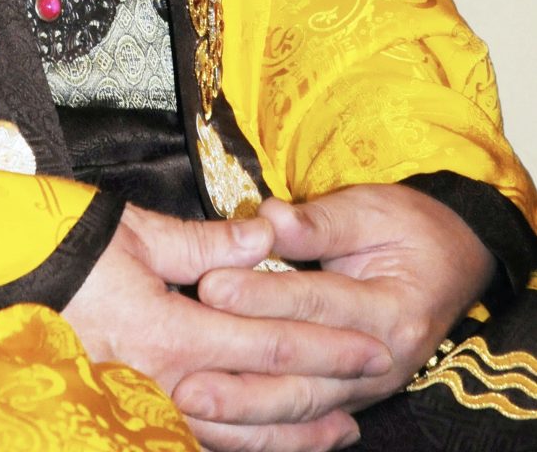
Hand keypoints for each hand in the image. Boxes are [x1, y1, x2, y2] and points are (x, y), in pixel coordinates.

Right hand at [63, 204, 390, 451]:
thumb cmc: (66, 242)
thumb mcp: (139, 230)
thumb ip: (209, 243)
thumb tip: (267, 237)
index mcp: (170, 332)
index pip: (268, 345)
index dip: (325, 345)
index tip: (371, 341)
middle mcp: (162, 382)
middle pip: (262, 400)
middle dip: (324, 392)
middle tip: (373, 383)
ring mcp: (143, 405)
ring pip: (234, 434)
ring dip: (291, 433)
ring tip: (337, 429)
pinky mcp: (128, 411)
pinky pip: (198, 439)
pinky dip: (242, 443)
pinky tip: (269, 440)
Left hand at [175, 183, 494, 448]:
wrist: (452, 261)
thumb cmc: (406, 227)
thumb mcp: (370, 209)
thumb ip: (319, 220)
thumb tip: (267, 217)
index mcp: (390, 309)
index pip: (317, 303)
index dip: (262, 295)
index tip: (210, 286)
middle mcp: (381, 361)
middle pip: (306, 377)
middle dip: (242, 382)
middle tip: (186, 379)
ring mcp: (366, 388)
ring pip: (301, 408)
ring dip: (244, 412)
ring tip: (192, 405)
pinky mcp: (348, 396)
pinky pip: (302, 420)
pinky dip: (263, 428)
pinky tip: (221, 429)